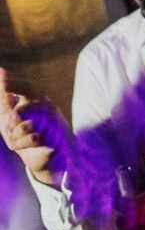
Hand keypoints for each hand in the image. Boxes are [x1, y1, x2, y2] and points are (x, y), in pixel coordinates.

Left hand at [0, 69, 67, 186]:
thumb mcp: (9, 118)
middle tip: (10, 128)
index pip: (28, 89)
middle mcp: (48, 109)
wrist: (43, 158)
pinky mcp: (55, 138)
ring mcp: (52, 123)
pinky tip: (26, 146)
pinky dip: (22, 145)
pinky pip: (32, 139)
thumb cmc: (25, 135)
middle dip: (10, 122)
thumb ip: (4, 98)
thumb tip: (1, 71)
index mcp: (37, 101)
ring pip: (24, 127)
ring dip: (15, 137)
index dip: (15, 85)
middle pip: (21, 109)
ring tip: (18, 140)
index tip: (2, 82)